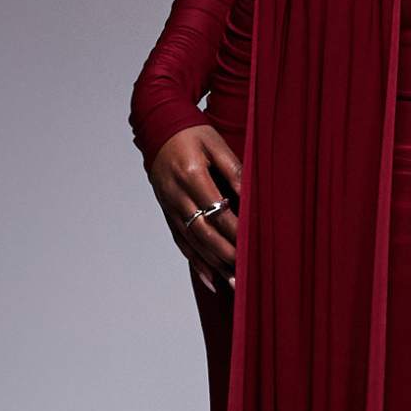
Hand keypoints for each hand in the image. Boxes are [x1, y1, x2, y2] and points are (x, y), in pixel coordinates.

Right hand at [147, 123, 240, 293]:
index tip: (253, 244)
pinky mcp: (166, 211)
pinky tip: (211, 279)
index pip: (217, 210)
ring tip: (233, 284)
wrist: (158, 126)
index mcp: (190, 175)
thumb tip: (250, 196)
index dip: (236, 229)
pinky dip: (196, 262)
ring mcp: (169, 205)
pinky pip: (180, 242)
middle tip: (246, 272)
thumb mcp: (215, 143)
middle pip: (202, 232)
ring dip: (213, 265)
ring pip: (192, 242)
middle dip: (225, 254)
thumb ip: (233, 169)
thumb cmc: (191, 132)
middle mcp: (176, 194)